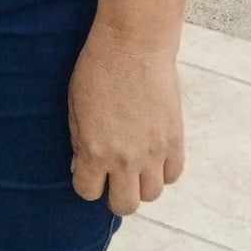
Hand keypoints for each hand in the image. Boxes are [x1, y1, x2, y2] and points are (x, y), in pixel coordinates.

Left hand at [68, 19, 185, 216]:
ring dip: (141, 183)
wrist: (134, 44)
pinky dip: (163, 170)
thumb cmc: (97, 68)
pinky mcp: (175, 140)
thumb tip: (82, 165)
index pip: (88, 192)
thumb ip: (78, 140)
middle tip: (113, 175)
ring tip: (135, 163)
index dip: (86, 183)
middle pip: (125, 205)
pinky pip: (173, 174)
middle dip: (115, 194)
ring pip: (151, 195)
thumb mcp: (75, 104)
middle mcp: (125, 159)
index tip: (88, 170)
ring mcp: (153, 152)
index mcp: (94, 150)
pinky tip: (153, 154)